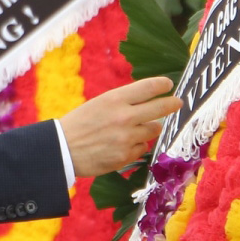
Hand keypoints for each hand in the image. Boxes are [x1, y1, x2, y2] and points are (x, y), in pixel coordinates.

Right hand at [58, 76, 180, 177]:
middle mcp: (124, 117)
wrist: (62, 150)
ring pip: (154, 129)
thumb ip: (123, 102)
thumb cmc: (79, 123)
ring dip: (149, 128)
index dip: (163, 84)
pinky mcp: (126, 156)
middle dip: (172, 103)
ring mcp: (127, 138)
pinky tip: (122, 144)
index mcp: (115, 99)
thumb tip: (147, 101)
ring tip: (135, 129)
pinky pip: (142, 148)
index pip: (149, 87)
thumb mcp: (100, 103)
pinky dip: (137, 145)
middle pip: (161, 108)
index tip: (168, 84)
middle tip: (178, 102)